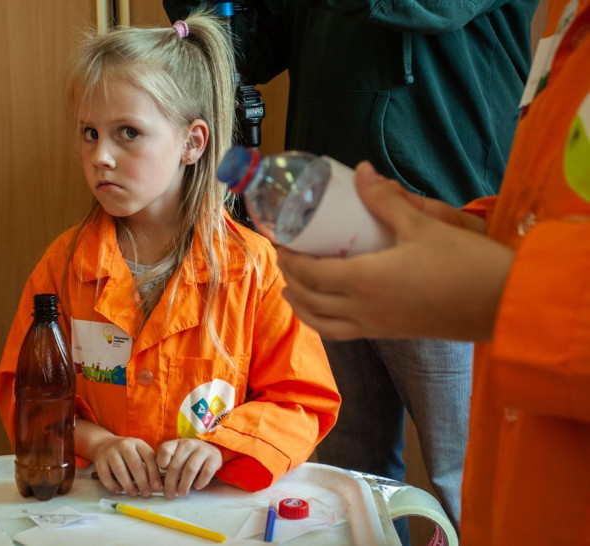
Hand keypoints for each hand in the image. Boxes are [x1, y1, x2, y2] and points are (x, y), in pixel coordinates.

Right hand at [92, 435, 163, 497]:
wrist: (105, 444)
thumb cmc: (127, 453)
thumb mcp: (139, 453)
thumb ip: (149, 467)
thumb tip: (157, 486)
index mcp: (138, 443)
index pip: (149, 457)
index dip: (154, 474)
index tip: (157, 487)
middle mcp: (124, 445)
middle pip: (135, 464)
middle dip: (142, 482)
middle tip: (146, 494)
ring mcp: (111, 452)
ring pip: (120, 470)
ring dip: (128, 485)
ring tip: (134, 493)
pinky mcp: (99, 460)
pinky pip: (105, 475)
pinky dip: (112, 485)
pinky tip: (119, 491)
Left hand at [156, 438, 221, 498]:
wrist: (210, 451)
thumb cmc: (188, 458)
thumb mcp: (176, 456)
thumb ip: (168, 466)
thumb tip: (160, 485)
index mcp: (176, 443)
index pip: (165, 450)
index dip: (161, 463)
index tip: (160, 476)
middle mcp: (189, 444)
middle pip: (176, 465)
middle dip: (170, 483)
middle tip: (169, 495)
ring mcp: (202, 449)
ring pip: (190, 469)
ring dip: (184, 484)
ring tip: (181, 494)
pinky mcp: (214, 457)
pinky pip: (206, 471)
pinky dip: (201, 481)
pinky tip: (197, 487)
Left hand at [277, 161, 513, 341]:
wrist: (500, 304)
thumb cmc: (463, 263)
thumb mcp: (422, 226)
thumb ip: (387, 200)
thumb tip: (361, 171)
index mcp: (364, 281)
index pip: (310, 274)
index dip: (290, 259)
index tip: (280, 241)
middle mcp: (363, 308)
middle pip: (310, 299)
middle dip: (290, 279)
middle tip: (285, 256)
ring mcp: (375, 325)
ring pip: (322, 323)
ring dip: (302, 305)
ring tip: (292, 289)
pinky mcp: (389, 333)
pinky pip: (342, 333)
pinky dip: (323, 322)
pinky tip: (325, 311)